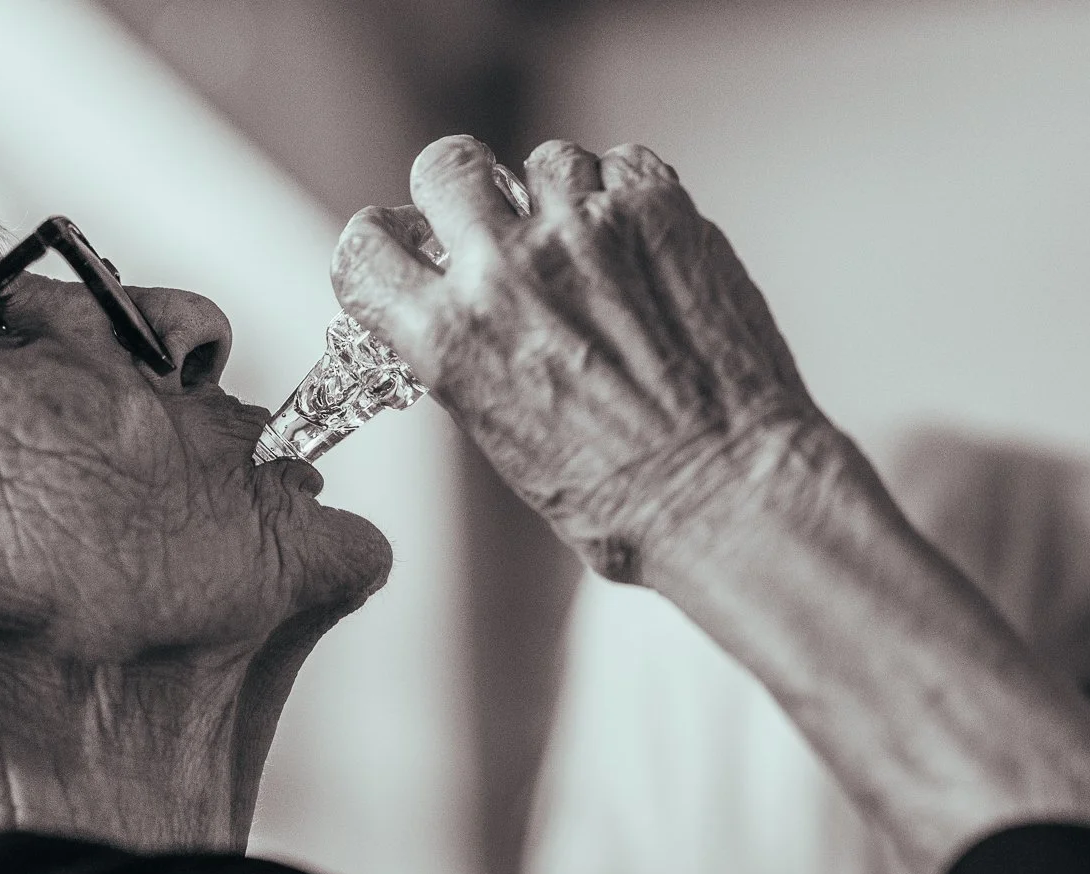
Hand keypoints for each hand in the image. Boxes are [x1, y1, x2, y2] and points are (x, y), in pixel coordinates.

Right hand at [332, 135, 835, 582]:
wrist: (725, 491)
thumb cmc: (621, 496)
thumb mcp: (500, 434)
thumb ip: (469, 353)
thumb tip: (466, 309)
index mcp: (448, 337)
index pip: (364, 249)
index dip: (381, 243)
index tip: (404, 245)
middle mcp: (503, 270)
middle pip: (445, 168)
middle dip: (461, 191)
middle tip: (491, 223)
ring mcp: (583, 230)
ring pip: (542, 161)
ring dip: (557, 198)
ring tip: (591, 253)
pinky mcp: (656, 211)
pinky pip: (621, 166)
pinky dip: (625, 198)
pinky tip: (641, 250)